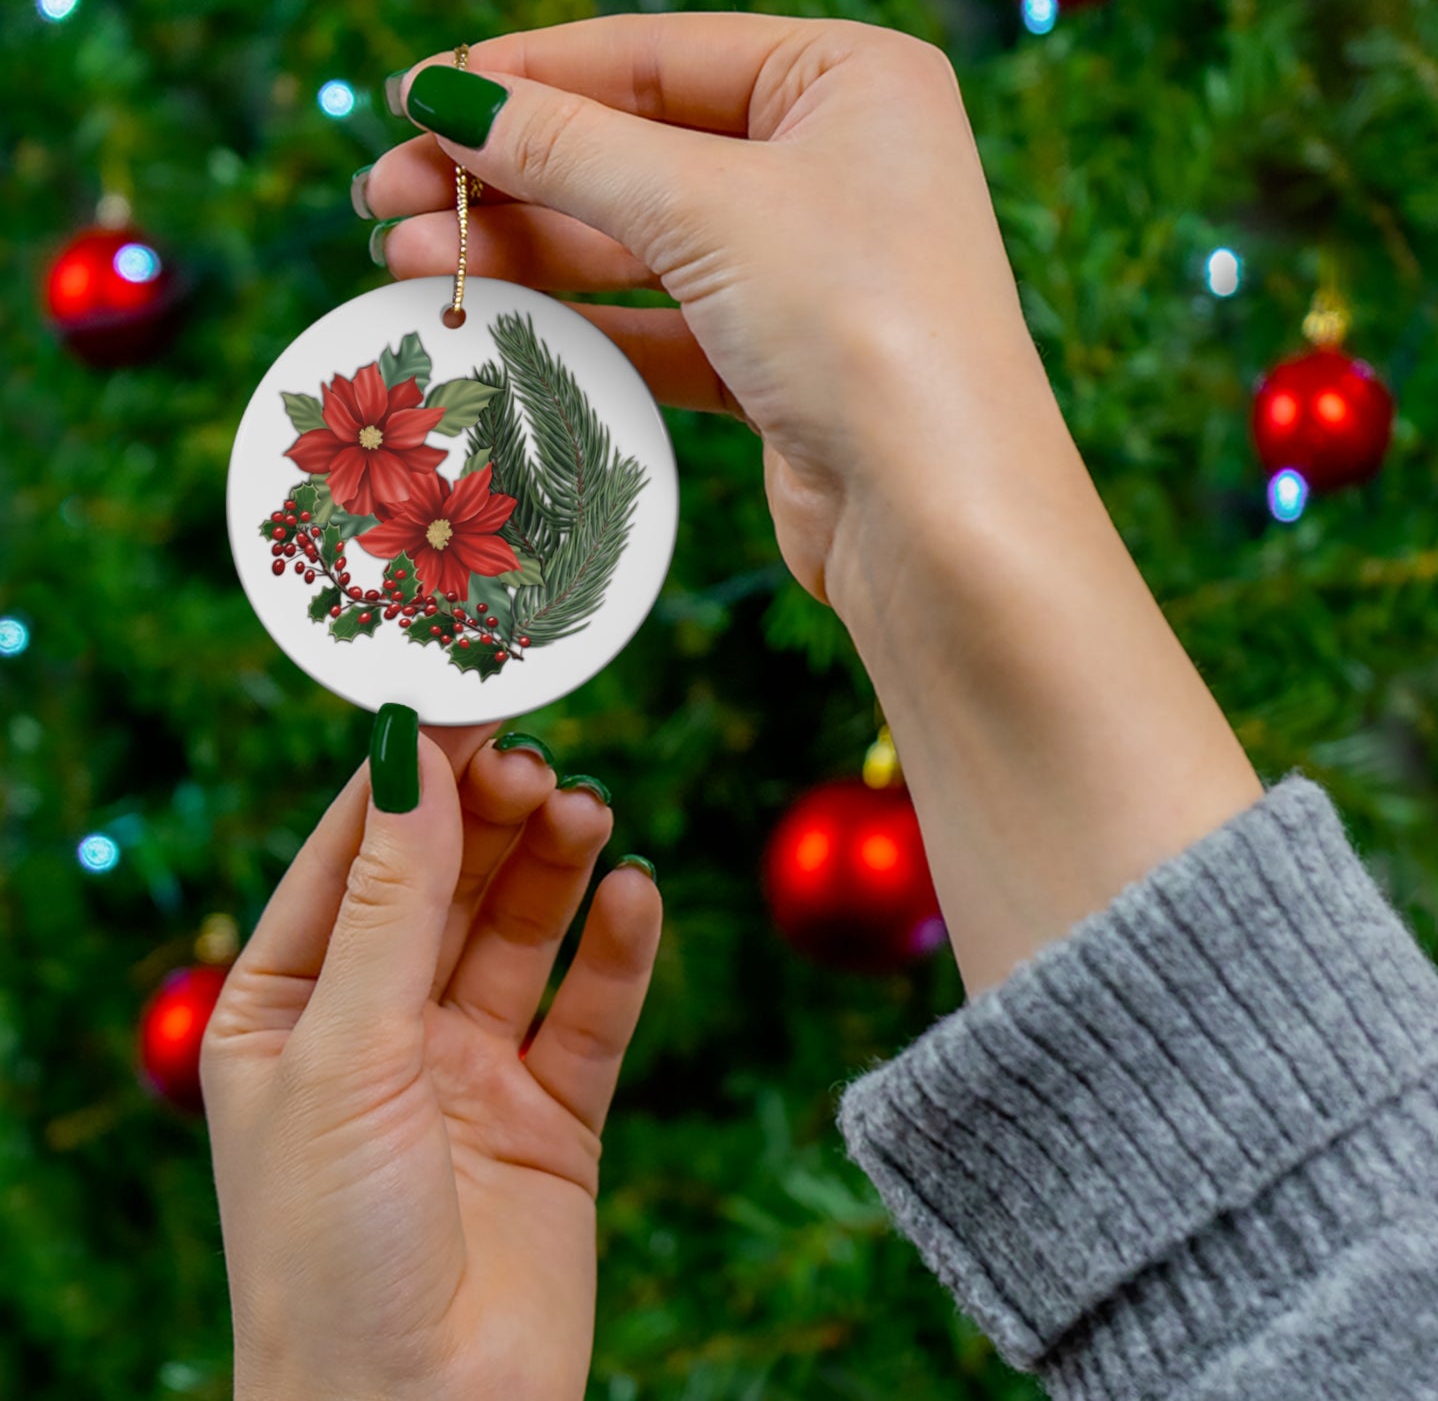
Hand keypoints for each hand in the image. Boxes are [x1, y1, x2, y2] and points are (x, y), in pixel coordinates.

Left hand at [202, 722, 661, 1400]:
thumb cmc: (330, 1249)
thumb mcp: (346, 1052)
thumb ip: (391, 903)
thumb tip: (411, 757)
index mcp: (290, 1008)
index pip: (353, 857)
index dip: (409, 778)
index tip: (468, 700)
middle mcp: (380, 1028)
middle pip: (447, 883)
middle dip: (491, 818)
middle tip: (540, 762)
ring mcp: (469, 1069)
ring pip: (522, 933)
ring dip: (556, 867)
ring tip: (589, 812)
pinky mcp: (552, 1115)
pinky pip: (591, 1011)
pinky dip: (617, 950)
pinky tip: (635, 894)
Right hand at [362, 17, 1262, 994]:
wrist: (940, 519)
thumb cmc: (860, 324)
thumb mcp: (707, 208)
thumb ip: (570, 149)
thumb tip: (445, 98)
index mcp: (847, 82)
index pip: (657, 55)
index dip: (528, 76)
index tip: (416, 100)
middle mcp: (834, 166)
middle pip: (637, 151)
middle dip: (509, 175)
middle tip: (385, 196)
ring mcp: (808, 271)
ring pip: (639, 244)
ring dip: (526, 250)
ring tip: (407, 258)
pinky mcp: (781, 364)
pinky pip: (662, 323)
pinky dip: (581, 321)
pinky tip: (491, 318)